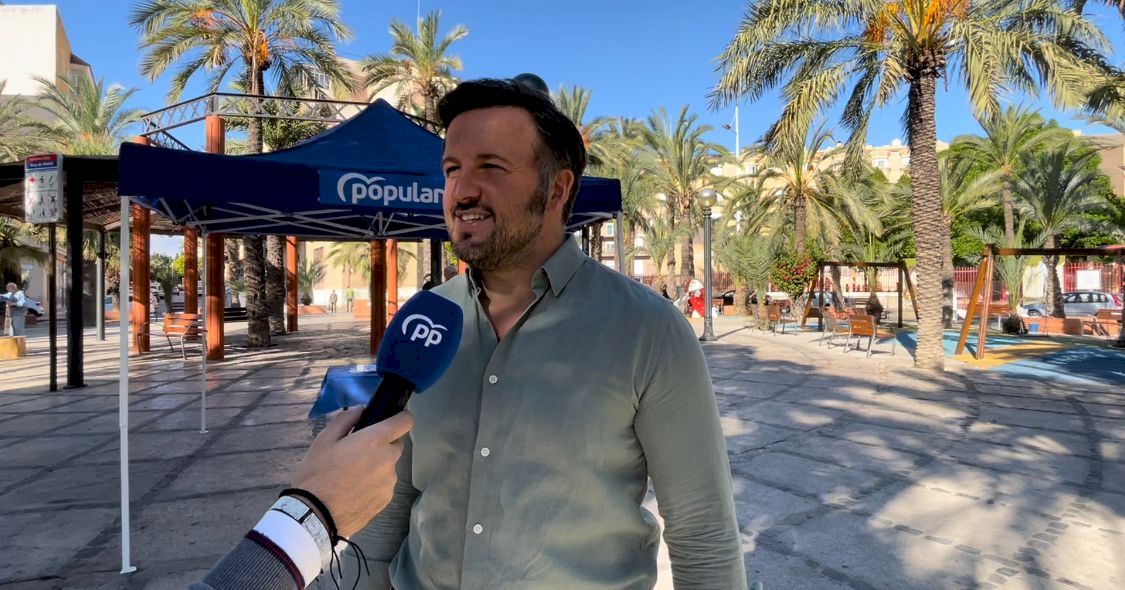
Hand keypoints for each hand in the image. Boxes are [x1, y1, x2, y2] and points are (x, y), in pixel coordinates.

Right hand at [292, 407, 412, 537]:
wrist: (314, 515)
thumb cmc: (317, 474)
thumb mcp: (324, 440)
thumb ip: (345, 420)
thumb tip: (361, 410)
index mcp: (375, 441)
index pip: (405, 421)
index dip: (400, 418)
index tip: (389, 420)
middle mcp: (388, 460)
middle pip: (395, 445)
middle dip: (382, 445)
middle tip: (358, 452)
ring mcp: (389, 482)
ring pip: (389, 466)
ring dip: (377, 466)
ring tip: (352, 476)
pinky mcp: (386, 500)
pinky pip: (384, 484)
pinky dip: (374, 484)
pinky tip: (354, 491)